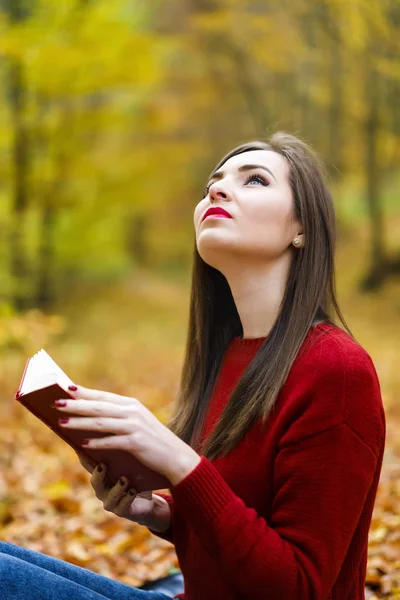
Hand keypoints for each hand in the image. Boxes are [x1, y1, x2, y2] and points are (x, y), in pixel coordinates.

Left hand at [56, 384, 200, 485]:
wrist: (176, 457)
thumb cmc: (151, 441)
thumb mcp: (136, 424)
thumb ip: (116, 418)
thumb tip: (89, 416)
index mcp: (131, 404)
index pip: (102, 396)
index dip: (83, 392)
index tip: (64, 388)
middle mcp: (132, 412)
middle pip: (98, 406)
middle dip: (76, 405)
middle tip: (56, 403)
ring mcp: (135, 426)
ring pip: (101, 422)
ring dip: (80, 422)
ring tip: (62, 422)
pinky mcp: (137, 442)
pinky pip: (112, 441)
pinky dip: (97, 442)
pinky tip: (83, 444)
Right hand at [75, 450, 170, 529]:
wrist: (147, 501)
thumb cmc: (135, 475)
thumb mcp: (127, 460)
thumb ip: (118, 446)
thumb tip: (113, 421)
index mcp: (101, 474)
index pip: (89, 463)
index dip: (84, 454)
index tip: (83, 443)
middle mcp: (102, 488)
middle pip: (95, 481)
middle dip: (97, 474)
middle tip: (102, 464)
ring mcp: (111, 501)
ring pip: (109, 496)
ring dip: (116, 488)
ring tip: (124, 479)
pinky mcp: (123, 511)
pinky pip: (123, 506)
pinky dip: (128, 498)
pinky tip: (133, 490)